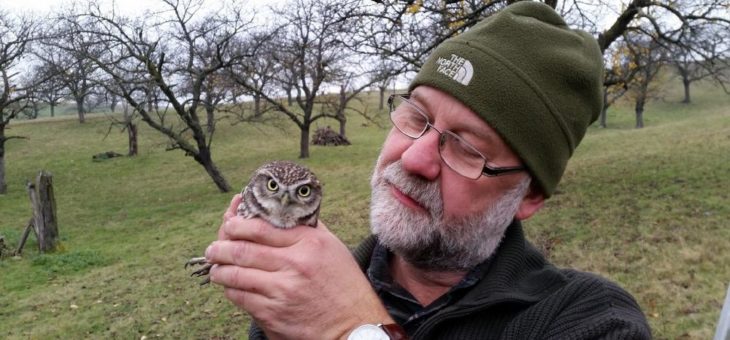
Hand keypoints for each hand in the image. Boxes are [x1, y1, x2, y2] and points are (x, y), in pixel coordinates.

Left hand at [206, 196, 392, 339]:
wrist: (353, 327)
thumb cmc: (344, 286)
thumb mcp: (332, 248)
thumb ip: (307, 228)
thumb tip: (281, 209)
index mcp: (309, 243)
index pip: (260, 227)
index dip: (236, 223)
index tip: (228, 224)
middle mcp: (294, 264)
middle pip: (242, 250)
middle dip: (219, 247)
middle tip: (213, 248)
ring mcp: (281, 291)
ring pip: (235, 274)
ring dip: (219, 269)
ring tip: (216, 267)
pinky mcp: (272, 314)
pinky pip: (240, 297)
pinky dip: (231, 289)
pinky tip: (230, 286)